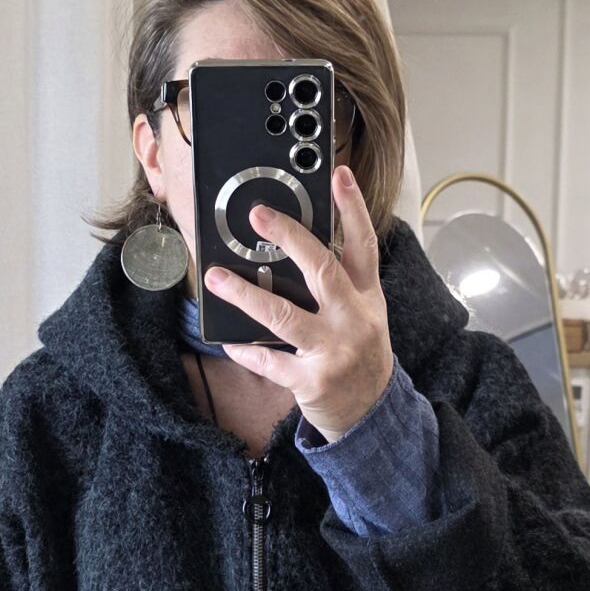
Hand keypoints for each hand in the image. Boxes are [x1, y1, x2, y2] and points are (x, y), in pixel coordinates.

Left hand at [203, 164, 392, 442]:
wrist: (373, 414)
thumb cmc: (360, 358)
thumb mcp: (363, 316)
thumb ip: (341, 285)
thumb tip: (297, 248)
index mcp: (368, 298)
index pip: (363, 246)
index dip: (353, 209)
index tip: (339, 175)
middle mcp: (354, 320)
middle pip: (321, 270)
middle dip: (289, 237)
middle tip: (259, 213)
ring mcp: (334, 351)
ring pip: (284, 316)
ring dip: (246, 295)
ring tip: (216, 277)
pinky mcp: (314, 381)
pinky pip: (272, 362)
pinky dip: (248, 352)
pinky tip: (229, 341)